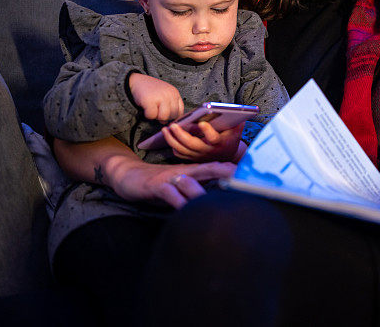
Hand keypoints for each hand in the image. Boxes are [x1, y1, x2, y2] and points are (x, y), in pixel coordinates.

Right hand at [107, 158, 235, 208]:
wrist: (127, 175)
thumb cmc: (157, 184)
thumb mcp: (179, 186)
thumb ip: (195, 191)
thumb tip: (215, 202)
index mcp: (191, 171)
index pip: (216, 169)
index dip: (233, 172)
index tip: (252, 175)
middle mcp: (184, 172)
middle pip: (209, 169)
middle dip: (227, 174)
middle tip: (244, 180)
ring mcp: (170, 178)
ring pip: (191, 182)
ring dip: (205, 191)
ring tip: (220, 201)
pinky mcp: (156, 186)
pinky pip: (170, 194)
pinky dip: (179, 201)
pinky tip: (187, 210)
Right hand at [128, 73, 184, 122]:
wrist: (136, 81)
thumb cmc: (151, 90)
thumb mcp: (164, 94)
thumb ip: (170, 105)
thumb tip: (168, 122)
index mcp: (174, 93)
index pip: (180, 111)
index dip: (172, 116)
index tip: (165, 115)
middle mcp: (169, 95)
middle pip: (172, 115)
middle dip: (164, 117)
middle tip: (156, 110)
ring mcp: (160, 97)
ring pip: (163, 117)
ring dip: (156, 116)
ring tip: (151, 109)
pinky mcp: (150, 101)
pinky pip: (152, 116)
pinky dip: (147, 114)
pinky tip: (145, 108)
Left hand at [162, 121, 246, 162]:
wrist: (227, 157)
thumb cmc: (231, 139)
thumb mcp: (237, 130)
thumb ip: (237, 121)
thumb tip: (237, 111)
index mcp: (219, 142)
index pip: (213, 138)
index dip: (208, 131)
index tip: (202, 123)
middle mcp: (208, 151)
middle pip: (192, 144)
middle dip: (180, 135)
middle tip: (172, 125)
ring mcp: (199, 156)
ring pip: (182, 150)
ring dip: (172, 140)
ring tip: (165, 129)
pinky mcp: (192, 158)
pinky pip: (179, 154)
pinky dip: (173, 146)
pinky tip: (169, 137)